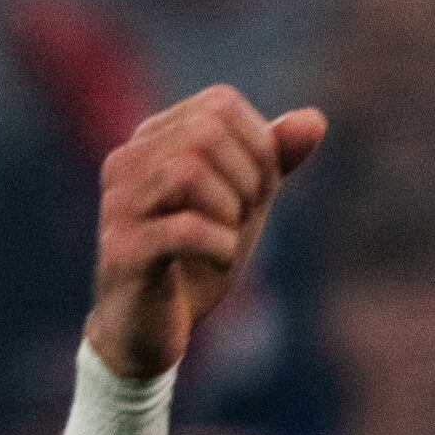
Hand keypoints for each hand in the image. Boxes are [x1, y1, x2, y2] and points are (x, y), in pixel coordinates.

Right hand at [90, 86, 321, 381]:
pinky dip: (220, 246)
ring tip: (226, 240)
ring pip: (188, 171)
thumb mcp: (244, 204)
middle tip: (242, 219)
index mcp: (153, 139)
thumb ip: (274, 160)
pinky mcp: (121, 252)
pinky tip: (218, 262)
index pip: (219, 104)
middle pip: (205, 132)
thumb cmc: (195, 260)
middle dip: (247, 178)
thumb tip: (316, 120)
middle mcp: (126, 162)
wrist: (150, 330)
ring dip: (231, 211)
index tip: (256, 191)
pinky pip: (185, 229)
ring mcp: (117, 205)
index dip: (259, 145)